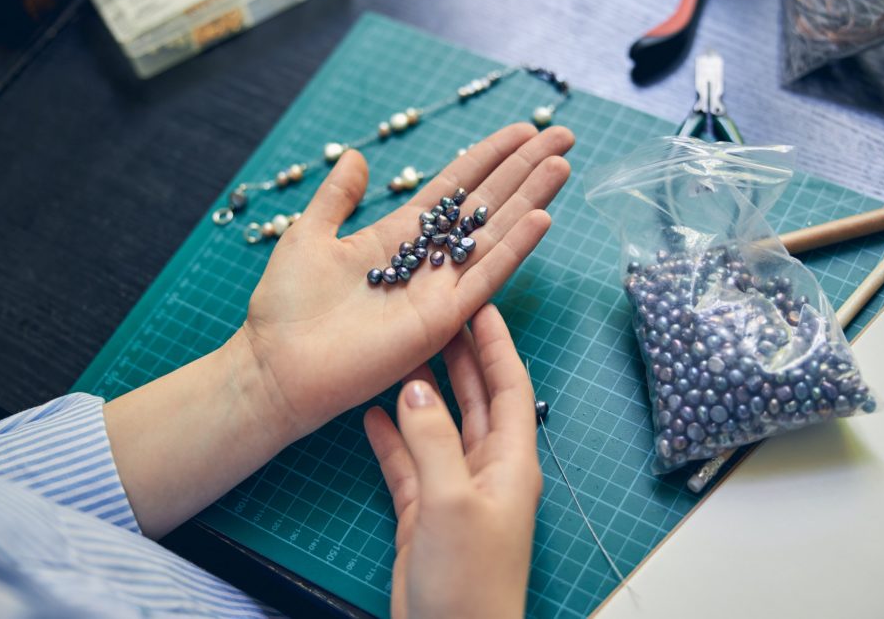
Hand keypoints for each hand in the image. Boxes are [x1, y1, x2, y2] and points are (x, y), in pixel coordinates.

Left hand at [240, 123, 572, 440]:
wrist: (277, 366)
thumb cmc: (287, 306)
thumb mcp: (309, 234)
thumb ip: (337, 197)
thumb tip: (355, 157)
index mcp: (399, 236)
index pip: (455, 187)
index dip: (489, 157)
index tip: (522, 130)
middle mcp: (428, 260)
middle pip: (487, 206)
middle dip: (525, 169)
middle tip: (562, 135)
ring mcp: (439, 289)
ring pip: (496, 235)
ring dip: (531, 199)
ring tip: (562, 164)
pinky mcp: (442, 319)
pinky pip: (485, 277)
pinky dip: (515, 248)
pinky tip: (542, 217)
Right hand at [364, 304, 542, 618]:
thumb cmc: (468, 578)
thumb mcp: (450, 500)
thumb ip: (432, 439)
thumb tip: (416, 386)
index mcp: (511, 461)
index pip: (510, 387)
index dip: (497, 344)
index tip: (480, 305)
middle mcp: (488, 468)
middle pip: (476, 399)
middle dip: (459, 358)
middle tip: (436, 317)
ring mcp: (455, 489)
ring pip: (439, 426)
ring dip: (423, 391)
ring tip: (400, 353)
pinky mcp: (425, 511)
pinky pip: (409, 461)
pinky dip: (392, 435)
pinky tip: (372, 411)